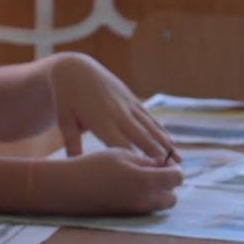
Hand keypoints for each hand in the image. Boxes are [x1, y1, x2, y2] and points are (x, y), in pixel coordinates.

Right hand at [44, 149, 181, 214]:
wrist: (68, 188)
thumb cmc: (93, 165)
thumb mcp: (121, 154)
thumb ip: (146, 160)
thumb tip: (161, 165)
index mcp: (147, 181)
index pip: (177, 177)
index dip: (174, 168)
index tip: (162, 161)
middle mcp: (146, 200)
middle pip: (172, 197)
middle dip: (168, 185)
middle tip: (153, 172)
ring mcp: (136, 211)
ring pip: (159, 205)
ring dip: (157, 194)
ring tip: (139, 180)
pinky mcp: (126, 217)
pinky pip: (145, 210)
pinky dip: (144, 200)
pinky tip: (127, 188)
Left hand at [48, 53, 176, 162]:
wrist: (75, 69)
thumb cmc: (66, 99)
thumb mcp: (64, 120)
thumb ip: (71, 143)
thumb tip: (73, 167)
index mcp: (100, 121)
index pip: (121, 145)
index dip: (136, 159)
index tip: (149, 174)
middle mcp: (118, 113)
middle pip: (142, 137)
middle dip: (158, 154)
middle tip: (173, 171)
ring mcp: (127, 105)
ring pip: (150, 126)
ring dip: (166, 143)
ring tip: (179, 160)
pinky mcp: (131, 99)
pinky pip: (148, 116)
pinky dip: (160, 129)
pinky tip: (170, 140)